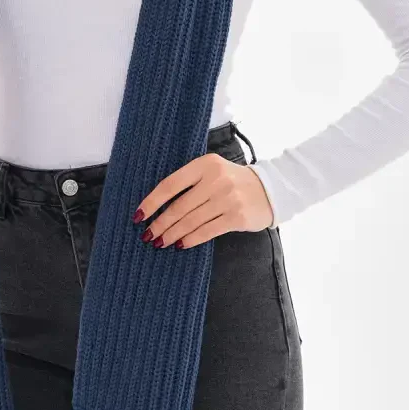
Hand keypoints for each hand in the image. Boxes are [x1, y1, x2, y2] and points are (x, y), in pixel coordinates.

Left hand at [132, 152, 273, 249]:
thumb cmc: (232, 181)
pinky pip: (207, 231)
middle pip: (178, 207)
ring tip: (160, 243)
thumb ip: (190, 182)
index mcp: (204, 164)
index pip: (170, 185)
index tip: (139, 215)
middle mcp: (215, 180)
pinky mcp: (237, 216)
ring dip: (172, 234)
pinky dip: (191, 239)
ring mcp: (227, 198)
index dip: (152, 202)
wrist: (269, 189)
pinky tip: (181, 245)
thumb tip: (158, 206)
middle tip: (148, 235)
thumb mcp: (212, 171)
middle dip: (160, 224)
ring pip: (191, 221)